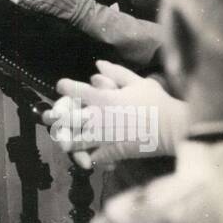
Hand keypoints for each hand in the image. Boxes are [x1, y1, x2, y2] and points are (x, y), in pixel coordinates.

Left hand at [43, 61, 185, 162]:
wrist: (172, 128)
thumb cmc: (156, 102)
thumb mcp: (138, 82)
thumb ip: (116, 72)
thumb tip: (98, 64)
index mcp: (102, 98)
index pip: (74, 90)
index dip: (66, 87)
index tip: (62, 86)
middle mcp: (98, 117)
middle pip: (67, 119)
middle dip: (56, 117)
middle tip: (50, 117)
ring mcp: (103, 137)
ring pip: (76, 141)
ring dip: (68, 140)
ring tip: (64, 140)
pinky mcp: (111, 152)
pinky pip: (94, 157)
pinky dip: (89, 158)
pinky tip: (87, 157)